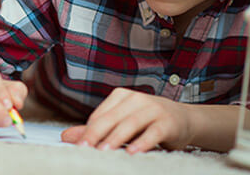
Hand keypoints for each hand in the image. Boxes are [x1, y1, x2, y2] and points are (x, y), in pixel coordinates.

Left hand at [61, 88, 193, 152]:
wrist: (183, 119)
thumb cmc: (147, 122)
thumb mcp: (121, 123)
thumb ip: (95, 130)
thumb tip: (65, 137)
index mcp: (121, 96)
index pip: (100, 115)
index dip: (88, 131)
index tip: (79, 146)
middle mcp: (136, 99)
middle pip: (112, 118)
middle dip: (97, 134)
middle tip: (86, 149)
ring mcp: (153, 109)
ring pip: (130, 124)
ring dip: (116, 139)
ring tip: (104, 152)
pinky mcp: (167, 122)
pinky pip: (153, 133)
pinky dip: (142, 143)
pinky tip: (133, 153)